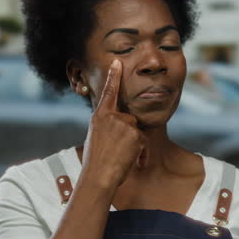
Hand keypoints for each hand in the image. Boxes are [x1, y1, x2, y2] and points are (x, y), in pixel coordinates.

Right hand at [81, 59, 147, 188]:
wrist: (98, 176)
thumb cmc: (96, 161)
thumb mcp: (96, 137)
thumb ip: (107, 125)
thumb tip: (120, 122)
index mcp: (99, 116)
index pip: (108, 92)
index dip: (113, 76)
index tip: (117, 62)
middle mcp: (111, 116)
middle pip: (129, 119)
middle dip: (127, 134)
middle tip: (114, 150)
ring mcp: (124, 124)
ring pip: (136, 130)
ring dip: (133, 144)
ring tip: (119, 156)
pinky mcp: (135, 134)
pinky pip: (143, 141)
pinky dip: (140, 152)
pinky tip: (130, 160)